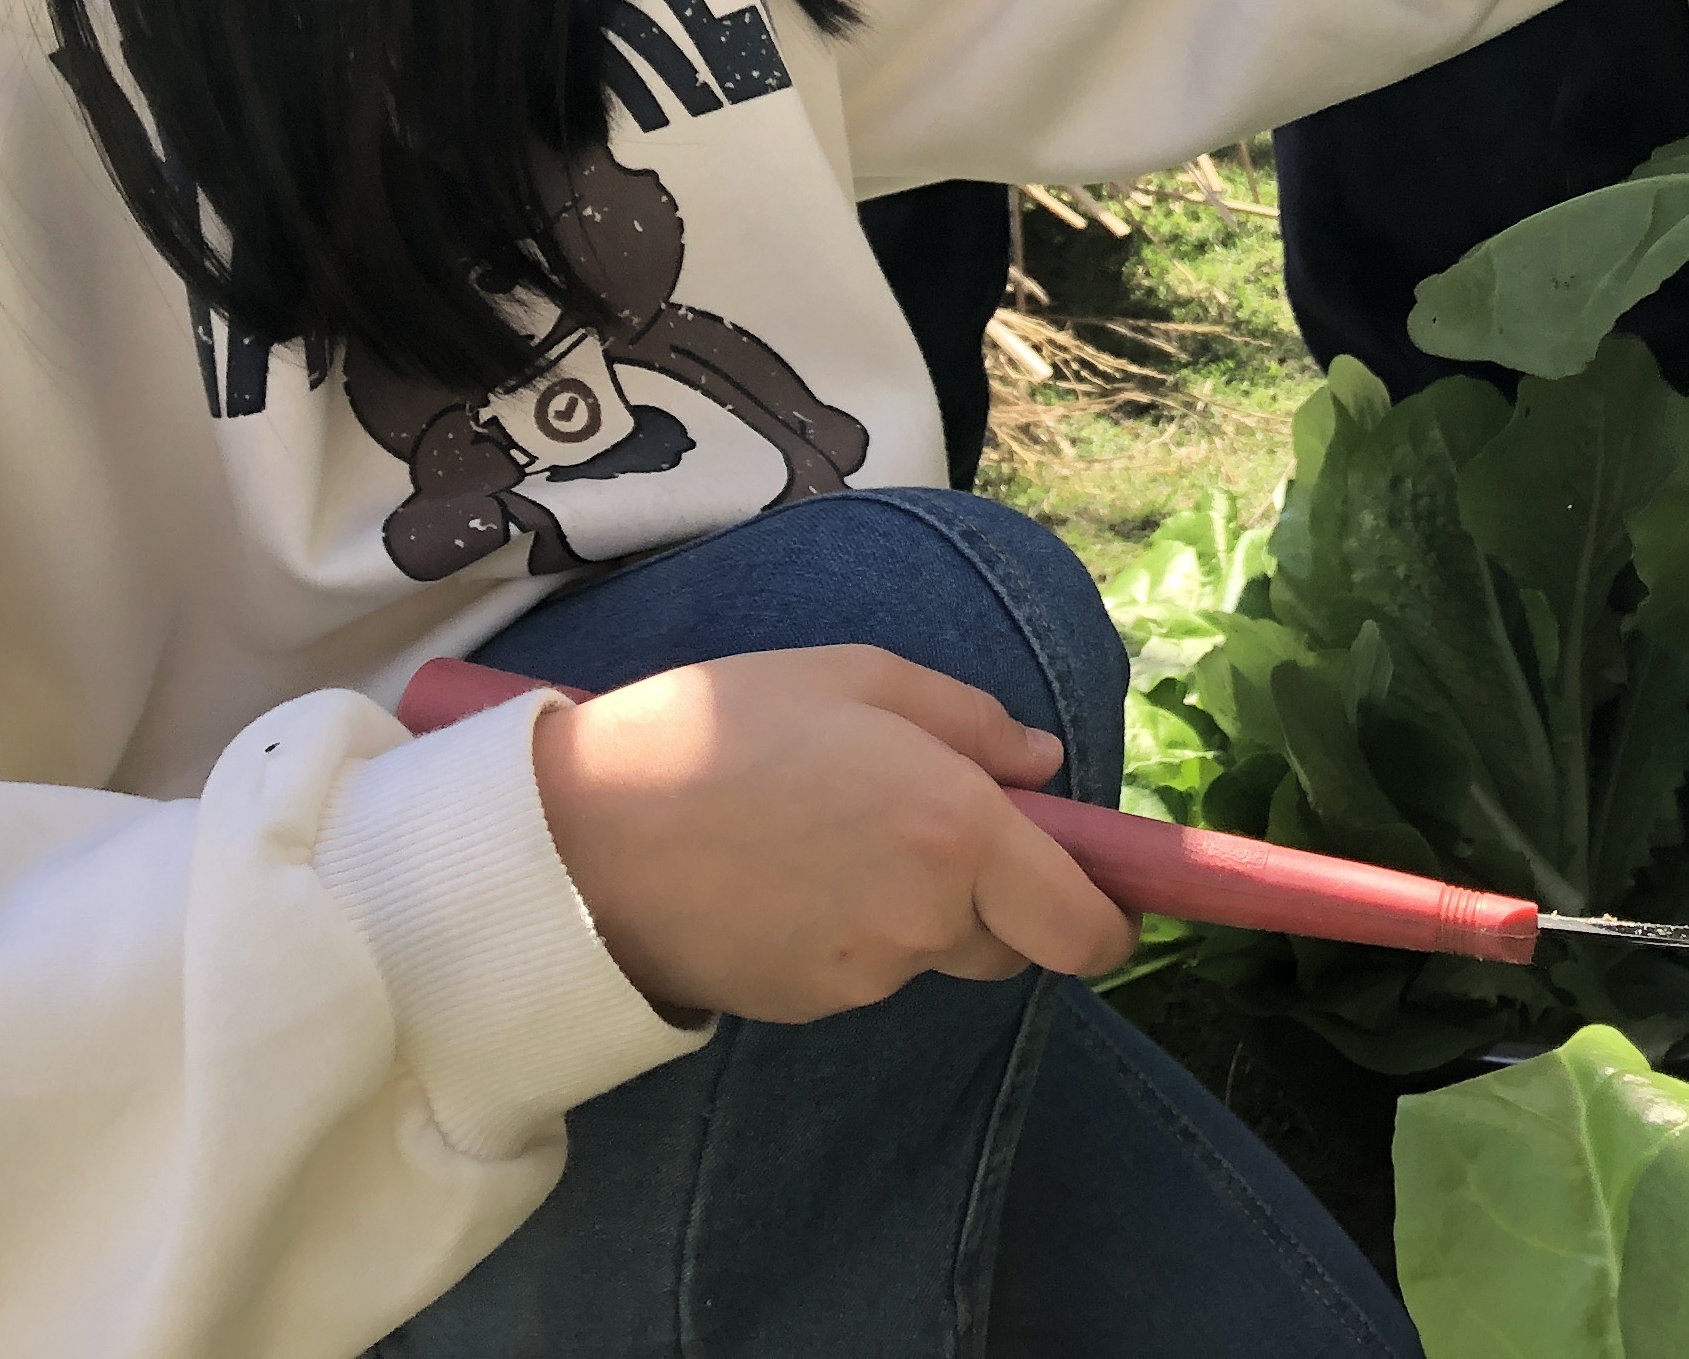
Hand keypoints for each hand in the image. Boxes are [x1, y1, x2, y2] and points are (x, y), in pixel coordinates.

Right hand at [528, 645, 1136, 1025]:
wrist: (581, 837)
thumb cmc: (719, 730)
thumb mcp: (854, 679)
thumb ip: (968, 721)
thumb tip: (1045, 766)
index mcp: (957, 831)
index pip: (1082, 929)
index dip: (1107, 920)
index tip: (1101, 894)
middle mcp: (926, 920)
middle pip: (1012, 942)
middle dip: (1000, 897)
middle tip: (928, 823)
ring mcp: (865, 976)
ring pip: (933, 952)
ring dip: (920, 910)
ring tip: (833, 834)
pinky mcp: (807, 1008)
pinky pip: (866, 970)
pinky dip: (854, 932)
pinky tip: (789, 875)